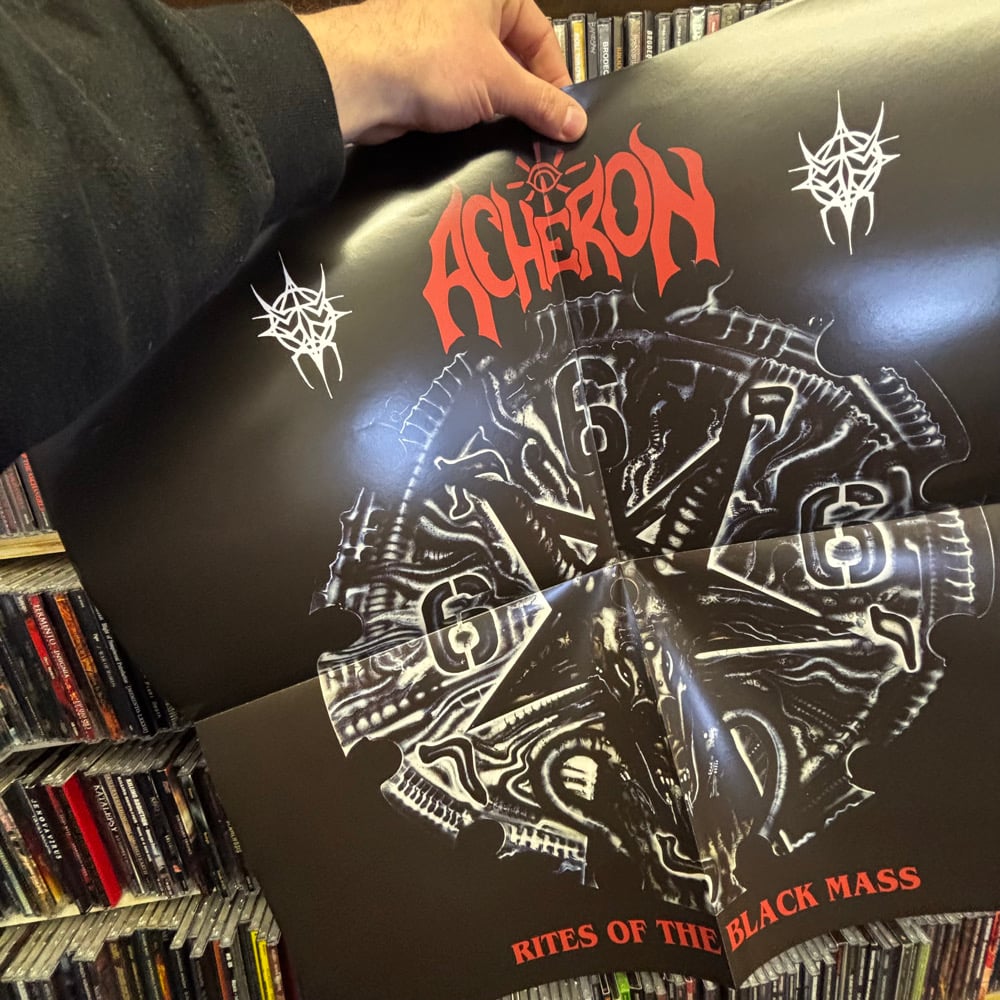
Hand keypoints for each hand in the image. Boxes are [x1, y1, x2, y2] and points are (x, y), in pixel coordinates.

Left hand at [298, 0, 587, 144]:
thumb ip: (541, 103)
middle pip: (514, 57)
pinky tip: (483, 139)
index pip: (540, 34)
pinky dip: (474, 116)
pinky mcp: (423, 72)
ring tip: (517, 140)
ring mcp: (441, 40)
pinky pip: (461, 94)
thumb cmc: (430, 59)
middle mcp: (465, 9)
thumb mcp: (499, 83)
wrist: (361, 80)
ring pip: (487, 78)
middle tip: (545, 133)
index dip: (556, 76)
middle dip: (529, 96)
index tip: (565, 113)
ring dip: (502, 110)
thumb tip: (576, 121)